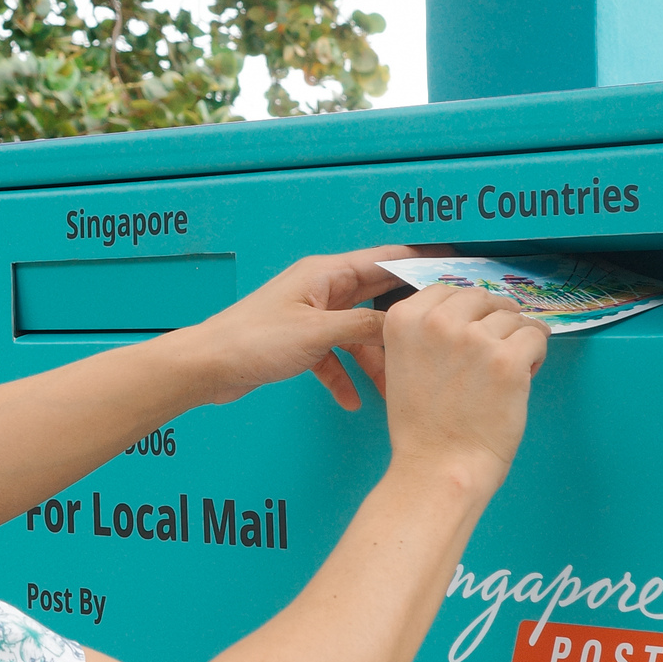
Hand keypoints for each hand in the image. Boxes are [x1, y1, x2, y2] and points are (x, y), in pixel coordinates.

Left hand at [179, 246, 446, 412]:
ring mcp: (311, 316)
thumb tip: (405, 325)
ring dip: (375, 361)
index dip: (422, 265)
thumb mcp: (318, 333)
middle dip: (404, 322)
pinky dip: (345, 377)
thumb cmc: (251, 341)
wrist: (206, 367)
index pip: (386, 260)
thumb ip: (365, 327)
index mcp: (325, 273)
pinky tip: (352, 401)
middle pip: (377, 298)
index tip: (456, 275)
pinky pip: (335, 357)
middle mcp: (321, 290)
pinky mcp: (299, 343)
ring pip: (358, 334)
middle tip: (439, 335)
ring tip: (393, 389)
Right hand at [375, 284, 547, 501]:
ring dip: (516, 339)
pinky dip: (536, 353)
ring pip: (513, 316)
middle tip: (496, 349)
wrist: (440, 468)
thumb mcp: (403, 366)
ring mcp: (473, 339)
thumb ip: (426, 334)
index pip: (446, 290)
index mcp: (404, 320)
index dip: (466, 310)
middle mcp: (437, 322)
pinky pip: (536, 334)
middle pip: (482, 298)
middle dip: (494, 320)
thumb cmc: (424, 428)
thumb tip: (468, 315)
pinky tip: (524, 373)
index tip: (474, 326)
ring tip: (507, 370)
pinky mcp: (507, 359)